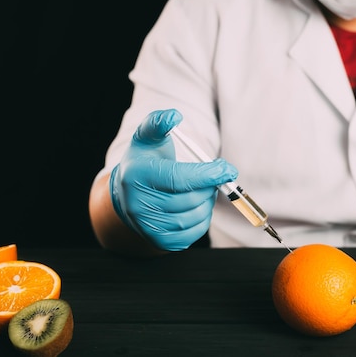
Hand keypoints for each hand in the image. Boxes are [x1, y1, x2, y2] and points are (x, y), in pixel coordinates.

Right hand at [110, 109, 237, 250]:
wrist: (128, 193)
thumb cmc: (145, 160)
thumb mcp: (147, 137)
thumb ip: (159, 122)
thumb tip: (173, 116)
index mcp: (137, 176)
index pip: (180, 178)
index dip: (208, 174)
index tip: (227, 169)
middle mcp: (138, 204)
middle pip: (190, 199)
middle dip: (209, 187)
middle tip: (211, 177)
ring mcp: (148, 226)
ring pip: (195, 217)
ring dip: (207, 202)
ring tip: (201, 190)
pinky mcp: (159, 241)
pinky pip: (194, 233)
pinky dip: (203, 219)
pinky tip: (195, 205)